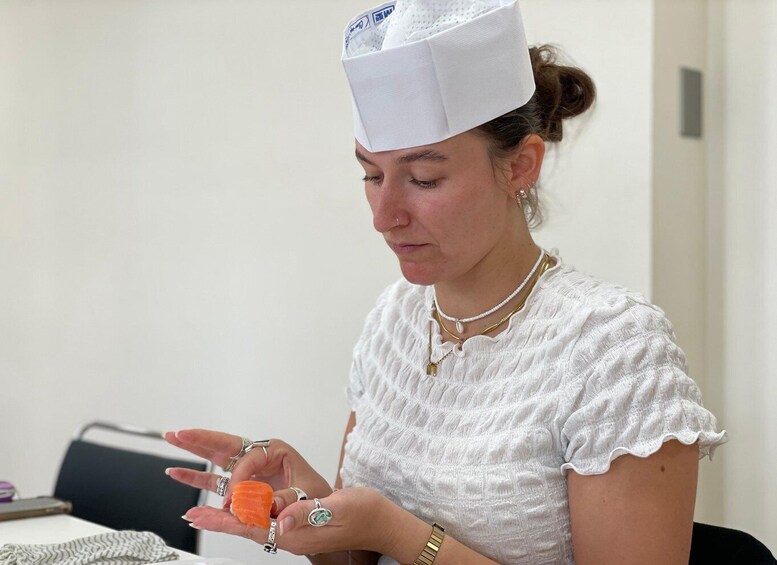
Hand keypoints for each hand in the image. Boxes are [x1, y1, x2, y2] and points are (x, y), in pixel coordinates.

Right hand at [164, 429, 332, 508]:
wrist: (320, 512)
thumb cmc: (317, 498)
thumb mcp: (309, 496)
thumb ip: (290, 501)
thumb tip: (272, 507)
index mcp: (277, 451)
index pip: (249, 459)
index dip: (239, 479)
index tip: (235, 499)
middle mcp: (259, 457)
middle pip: (226, 444)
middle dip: (202, 438)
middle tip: (179, 433)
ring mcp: (247, 471)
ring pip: (216, 458)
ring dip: (193, 451)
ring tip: (172, 440)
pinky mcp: (240, 486)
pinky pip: (215, 480)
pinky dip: (196, 477)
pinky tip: (177, 473)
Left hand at [183, 487, 394, 556]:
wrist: (379, 525)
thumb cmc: (363, 516)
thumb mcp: (338, 511)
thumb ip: (309, 514)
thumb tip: (283, 517)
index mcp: (294, 531)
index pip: (251, 525)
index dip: (224, 520)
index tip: (199, 517)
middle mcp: (287, 531)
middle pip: (243, 524)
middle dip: (216, 517)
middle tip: (190, 514)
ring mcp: (289, 528)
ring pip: (248, 519)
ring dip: (223, 513)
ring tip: (198, 510)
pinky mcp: (293, 521)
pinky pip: (260, 516)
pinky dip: (241, 510)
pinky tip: (231, 505)